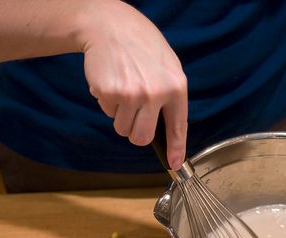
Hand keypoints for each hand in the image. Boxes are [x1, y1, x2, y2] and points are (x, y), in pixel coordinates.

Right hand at [80, 0, 187, 169]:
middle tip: (134, 114)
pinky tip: (114, 81)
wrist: (111, 26)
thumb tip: (169, 130)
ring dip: (122, 116)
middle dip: (136, 132)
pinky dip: (109, 102)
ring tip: (125, 89)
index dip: (176, 149)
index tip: (175, 164)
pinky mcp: (109, 93)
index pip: (177, 127)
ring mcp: (131, 94)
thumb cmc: (143, 47)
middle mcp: (155, 93)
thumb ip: (171, 97)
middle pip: (142, 138)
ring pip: (122, 128)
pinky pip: (108, 113)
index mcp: (176, 87)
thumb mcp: (169, 67)